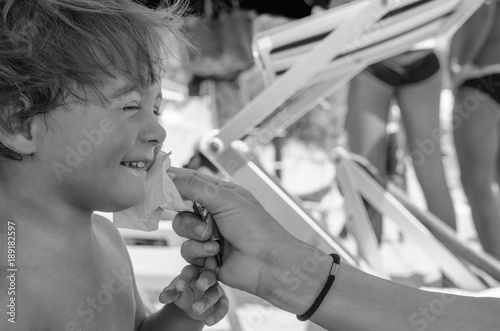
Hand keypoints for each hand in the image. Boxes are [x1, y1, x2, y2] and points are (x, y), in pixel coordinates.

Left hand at [158, 264, 227, 326]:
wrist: (190, 305)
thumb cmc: (182, 293)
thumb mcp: (175, 292)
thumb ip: (169, 293)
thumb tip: (162, 298)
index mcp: (194, 272)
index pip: (190, 271)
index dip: (185, 278)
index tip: (179, 286)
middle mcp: (207, 278)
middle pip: (209, 276)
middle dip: (205, 280)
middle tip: (200, 286)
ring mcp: (215, 289)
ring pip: (214, 293)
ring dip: (207, 301)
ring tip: (196, 309)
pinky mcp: (222, 301)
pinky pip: (223, 307)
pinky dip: (217, 315)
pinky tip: (208, 322)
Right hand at [167, 167, 303, 297]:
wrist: (267, 264)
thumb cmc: (255, 228)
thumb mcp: (225, 199)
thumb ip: (194, 186)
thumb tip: (169, 174)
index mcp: (221, 194)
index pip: (191, 181)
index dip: (172, 180)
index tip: (155, 180)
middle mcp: (213, 212)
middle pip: (180, 209)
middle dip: (187, 218)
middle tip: (201, 223)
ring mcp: (209, 234)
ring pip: (181, 230)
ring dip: (194, 236)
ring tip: (213, 241)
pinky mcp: (206, 255)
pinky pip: (187, 251)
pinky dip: (199, 252)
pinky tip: (215, 255)